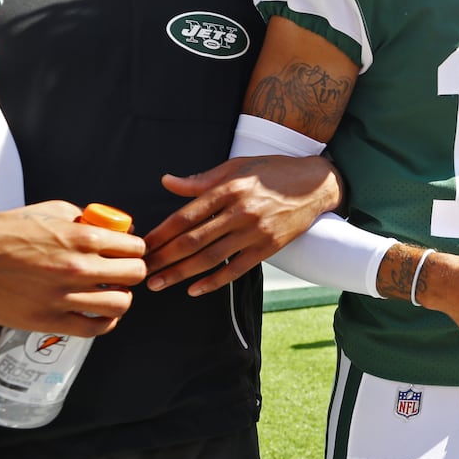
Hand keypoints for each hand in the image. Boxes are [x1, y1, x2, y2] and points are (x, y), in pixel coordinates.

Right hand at [0, 202, 146, 335]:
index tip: (125, 251)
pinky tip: (98, 312)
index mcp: (80, 237)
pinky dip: (105, 321)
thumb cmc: (4, 231)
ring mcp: (63, 297)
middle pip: (135, 275)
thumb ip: (85, 219)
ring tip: (108, 291)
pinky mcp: (49, 321)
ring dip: (120, 297)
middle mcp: (77, 268)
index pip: (135, 247)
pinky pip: (96, 328)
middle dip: (132, 271)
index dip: (134, 249)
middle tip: (120, 271)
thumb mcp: (48, 211)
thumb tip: (114, 230)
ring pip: (121, 304)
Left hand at [143, 155, 342, 295]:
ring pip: (211, 258)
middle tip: (142, 271)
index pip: (186, 215)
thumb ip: (201, 180)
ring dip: (181, 274)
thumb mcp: (237, 167)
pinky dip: (214, 282)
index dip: (162, 233)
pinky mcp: (268, 248)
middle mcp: (241, 212)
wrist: (316, 185)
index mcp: (229, 189)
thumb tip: (167, 182)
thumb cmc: (273, 172)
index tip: (143, 245)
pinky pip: (236, 270)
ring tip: (159, 284)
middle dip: (164, 258)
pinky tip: (194, 290)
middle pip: (194, 240)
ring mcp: (255, 232)